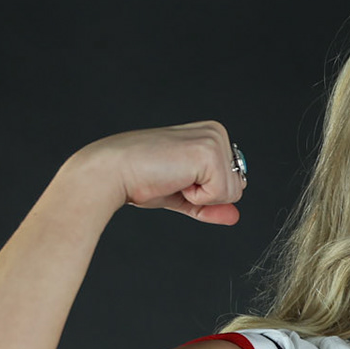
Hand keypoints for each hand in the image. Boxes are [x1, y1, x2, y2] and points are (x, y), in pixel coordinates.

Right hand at [63, 121, 246, 224]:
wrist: (112, 173)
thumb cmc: (140, 180)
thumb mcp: (184, 195)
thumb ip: (210, 204)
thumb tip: (235, 217)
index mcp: (211, 135)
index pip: (232, 181)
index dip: (206, 194)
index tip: (176, 179)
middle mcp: (216, 132)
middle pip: (237, 187)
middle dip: (205, 196)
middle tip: (173, 179)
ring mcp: (214, 139)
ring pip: (232, 193)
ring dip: (200, 196)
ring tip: (172, 177)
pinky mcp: (208, 153)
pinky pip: (221, 195)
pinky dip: (197, 197)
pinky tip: (175, 178)